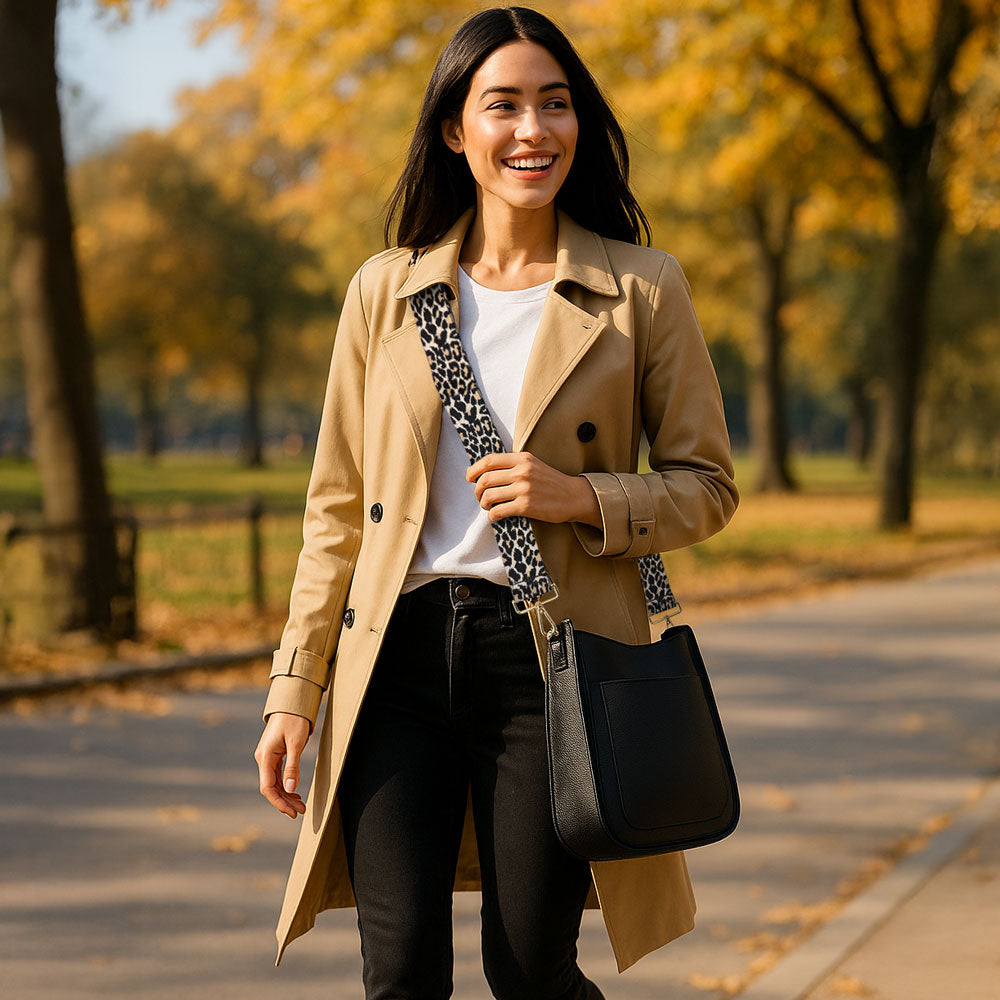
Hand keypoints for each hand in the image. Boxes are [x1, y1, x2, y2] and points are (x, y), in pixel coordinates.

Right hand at [254, 712, 310, 818]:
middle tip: (301, 812)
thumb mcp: (296, 743)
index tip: (291, 813)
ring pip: (274, 783)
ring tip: (301, 806)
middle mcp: (263, 759)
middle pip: (271, 788)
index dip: (279, 802)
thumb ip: (292, 766)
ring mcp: (267, 757)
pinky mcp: (273, 755)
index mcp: (265, 757)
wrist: (291, 704)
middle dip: (285, 801)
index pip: (268, 788)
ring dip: (286, 795)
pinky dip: (286, 786)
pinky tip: (294, 793)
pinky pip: (277, 776)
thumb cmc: (294, 720)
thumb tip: (290, 789)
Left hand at [466, 451, 600, 527]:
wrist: (574, 496)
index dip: (474, 469)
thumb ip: (514, 465)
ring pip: (489, 496)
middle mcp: (522, 472)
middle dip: (477, 490)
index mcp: (522, 459)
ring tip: (488, 507)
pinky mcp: (526, 506)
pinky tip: (496, 516)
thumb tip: (487, 472)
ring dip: (484, 503)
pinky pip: (498, 511)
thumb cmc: (552, 482)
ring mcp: (524, 489)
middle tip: (480, 497)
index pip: (489, 460)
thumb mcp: (534, 465)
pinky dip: (493, 515)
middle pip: (485, 479)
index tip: (469, 477)